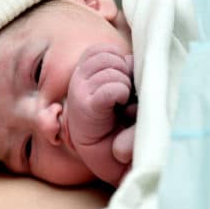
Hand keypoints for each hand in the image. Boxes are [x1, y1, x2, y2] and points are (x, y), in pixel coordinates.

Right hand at [66, 44, 135, 184]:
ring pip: (111, 70)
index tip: (124, 83)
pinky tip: (120, 106)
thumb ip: (127, 69)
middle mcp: (77, 79)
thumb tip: (131, 62)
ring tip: (122, 102)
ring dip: (124, 83)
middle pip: (107, 56)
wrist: (116, 158)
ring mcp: (78, 93)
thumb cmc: (125, 122)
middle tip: (124, 96)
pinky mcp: (84, 108)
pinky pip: (111, 88)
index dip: (119, 61)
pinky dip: (121, 94)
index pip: (101, 49)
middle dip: (123, 71)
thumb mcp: (126, 88)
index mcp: (84, 72)